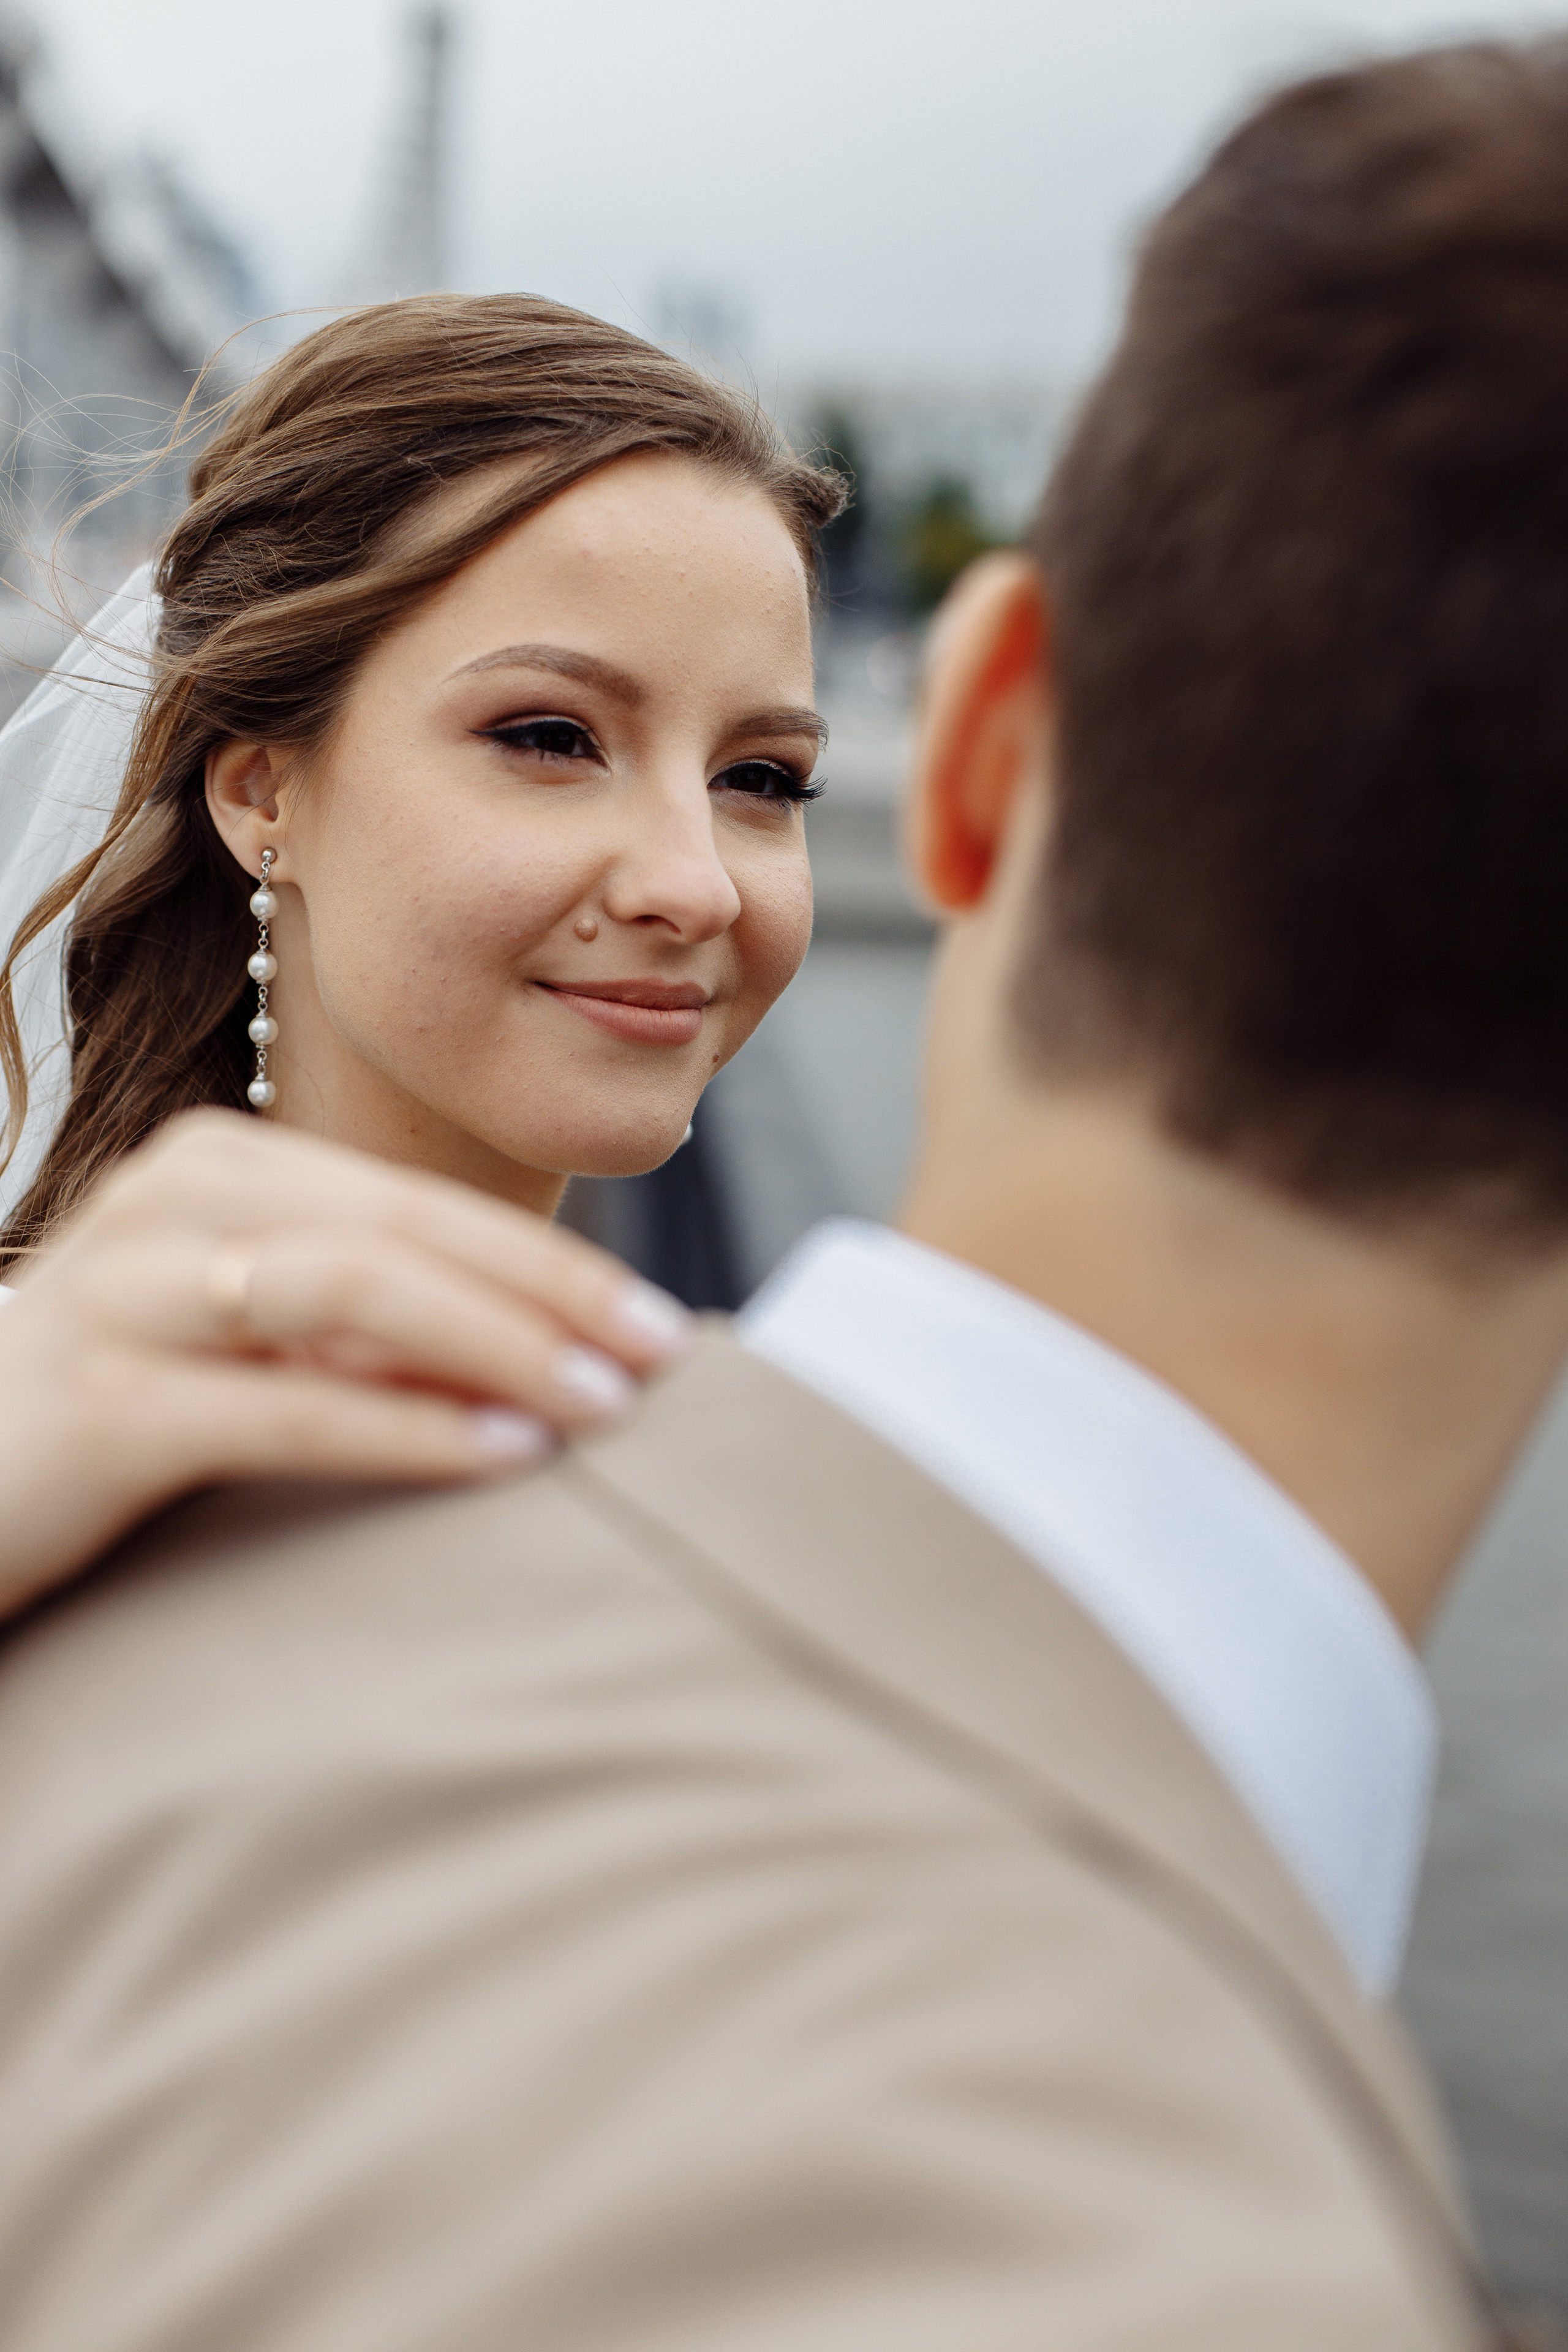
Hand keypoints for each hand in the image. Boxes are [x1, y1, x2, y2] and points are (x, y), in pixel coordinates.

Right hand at [0, 1111, 692, 1617]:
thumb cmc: (114, 1415)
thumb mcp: (247, 1348)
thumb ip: (361, 1327)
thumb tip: (539, 1354)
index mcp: (219, 1170)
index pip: (418, 1205)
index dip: (549, 1263)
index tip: (657, 1327)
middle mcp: (171, 1204)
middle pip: (401, 1229)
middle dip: (551, 1296)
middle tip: (663, 1360)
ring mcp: (123, 1292)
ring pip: (352, 1290)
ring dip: (498, 1348)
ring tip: (603, 1409)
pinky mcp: (98, 1401)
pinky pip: (283, 1403)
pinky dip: (405, 1426)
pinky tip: (499, 1458)